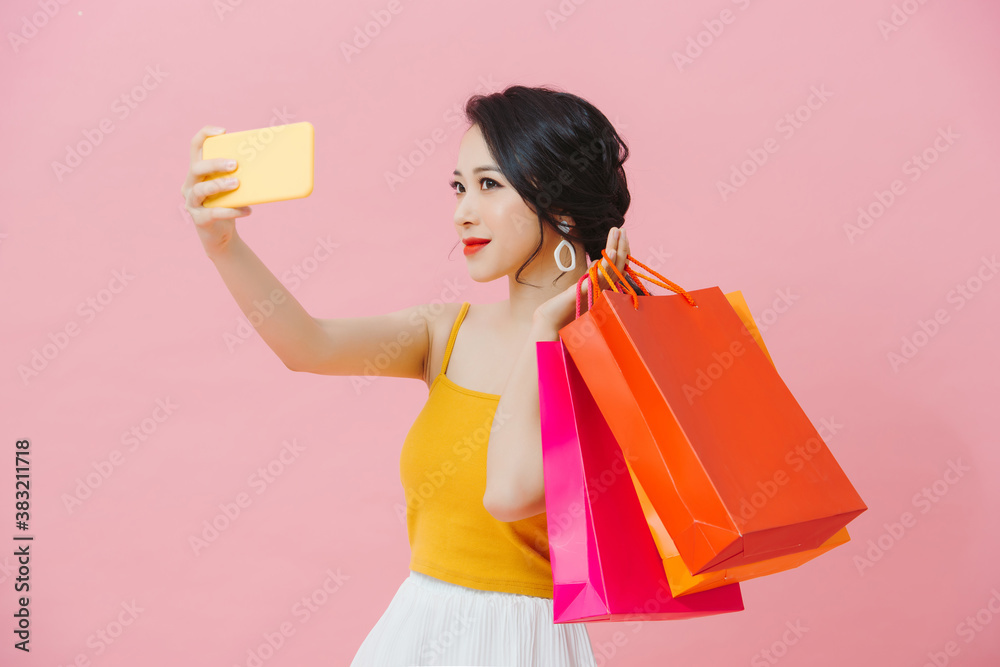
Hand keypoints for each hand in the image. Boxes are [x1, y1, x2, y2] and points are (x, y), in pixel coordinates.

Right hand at [180, 125, 253, 256]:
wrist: (222, 234)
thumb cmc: (229, 204)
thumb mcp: (234, 187)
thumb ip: (242, 174)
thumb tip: (273, 162)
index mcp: (198, 171)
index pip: (195, 146)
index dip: (205, 135)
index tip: (222, 131)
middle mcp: (190, 184)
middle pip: (196, 167)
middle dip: (215, 164)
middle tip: (234, 164)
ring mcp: (192, 202)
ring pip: (200, 190)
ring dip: (219, 185)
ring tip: (237, 184)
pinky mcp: (199, 219)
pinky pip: (213, 213)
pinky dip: (231, 211)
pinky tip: (248, 211)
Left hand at [533, 226, 631, 332]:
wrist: (550, 323)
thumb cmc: (562, 309)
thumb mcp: (579, 287)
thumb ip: (590, 277)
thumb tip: (596, 263)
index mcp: (601, 288)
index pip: (616, 267)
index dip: (621, 251)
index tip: (621, 235)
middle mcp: (602, 290)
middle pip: (618, 265)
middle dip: (622, 246)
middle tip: (623, 230)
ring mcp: (595, 292)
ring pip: (612, 268)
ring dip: (617, 248)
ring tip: (619, 232)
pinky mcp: (585, 293)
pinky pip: (600, 278)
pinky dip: (607, 265)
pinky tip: (612, 252)